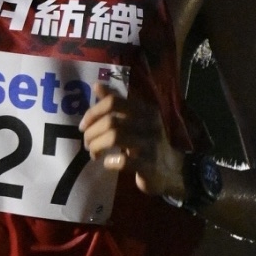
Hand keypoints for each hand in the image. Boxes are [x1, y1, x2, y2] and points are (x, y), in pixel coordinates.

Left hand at [79, 84, 185, 200]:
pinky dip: (109, 162)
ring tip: (93, 153)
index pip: (113, 101)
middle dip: (92, 132)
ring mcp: (149, 145)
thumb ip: (116, 104)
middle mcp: (149, 123)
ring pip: (114, 137)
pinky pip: (123, 161)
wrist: (171, 170)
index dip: (93, 112)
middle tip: (87, 143)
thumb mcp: (135, 120)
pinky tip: (108, 163)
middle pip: (110, 121)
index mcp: (145, 110)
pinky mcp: (148, 165)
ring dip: (97, 145)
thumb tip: (97, 85)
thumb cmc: (147, 143)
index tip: (84, 126)